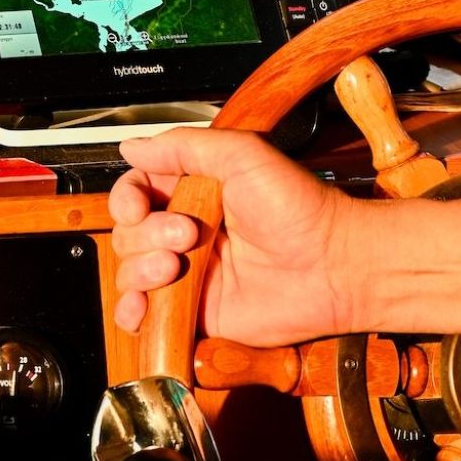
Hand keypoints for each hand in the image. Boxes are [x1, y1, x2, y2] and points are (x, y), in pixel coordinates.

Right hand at [109, 127, 356, 347]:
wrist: (333, 268)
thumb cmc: (301, 211)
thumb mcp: (244, 156)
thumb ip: (185, 145)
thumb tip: (133, 145)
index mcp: (192, 193)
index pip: (134, 194)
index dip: (126, 200)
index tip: (138, 206)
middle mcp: (183, 234)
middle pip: (127, 234)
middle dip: (144, 235)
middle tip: (186, 234)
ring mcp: (186, 274)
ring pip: (129, 273)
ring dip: (139, 270)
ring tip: (173, 267)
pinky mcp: (192, 311)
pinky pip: (145, 315)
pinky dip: (131, 312)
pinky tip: (142, 305)